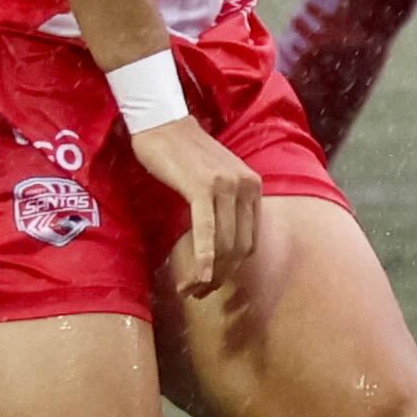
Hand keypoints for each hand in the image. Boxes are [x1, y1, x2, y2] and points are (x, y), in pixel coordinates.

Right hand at [129, 116, 259, 298]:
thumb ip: (225, 207)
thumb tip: (220, 248)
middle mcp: (248, 187)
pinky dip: (203, 256)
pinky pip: (207, 230)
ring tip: (190, 288)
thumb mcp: (216, 179)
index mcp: (254, 188)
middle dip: (221, 275)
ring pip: (225, 243)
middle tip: (198, 292)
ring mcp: (228, 186)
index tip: (212, 283)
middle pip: (239, 247)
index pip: (250, 240)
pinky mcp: (203, 187)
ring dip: (209, 272)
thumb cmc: (183, 154)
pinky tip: (197, 275)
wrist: (162, 123)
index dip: (232, 268)